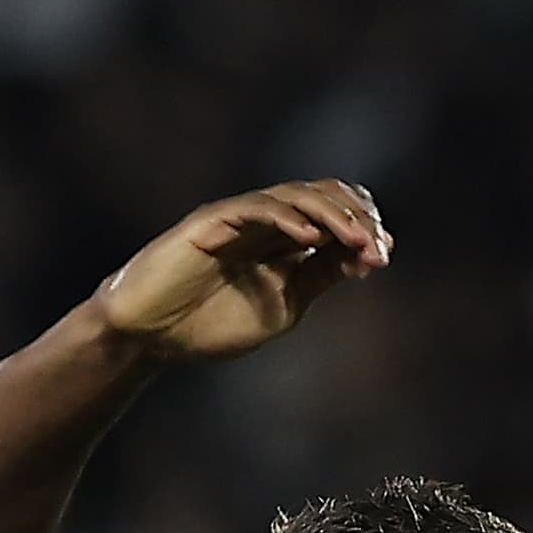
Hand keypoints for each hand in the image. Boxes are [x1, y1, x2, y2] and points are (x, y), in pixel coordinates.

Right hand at [93, 181, 389, 363]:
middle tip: (377, 248)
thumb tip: (362, 258)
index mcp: (284, 242)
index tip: (382, 258)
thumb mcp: (281, 307)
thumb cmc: (207, 325)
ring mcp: (240, 217)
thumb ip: (317, 279)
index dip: (364, 229)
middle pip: (324, 196)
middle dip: (357, 218)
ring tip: (358, 239)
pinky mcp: (212, 220)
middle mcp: (266, 222)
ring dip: (333, 215)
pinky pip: (256, 208)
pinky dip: (286, 218)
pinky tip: (309, 236)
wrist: (149, 337)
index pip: (335, 215)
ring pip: (297, 196)